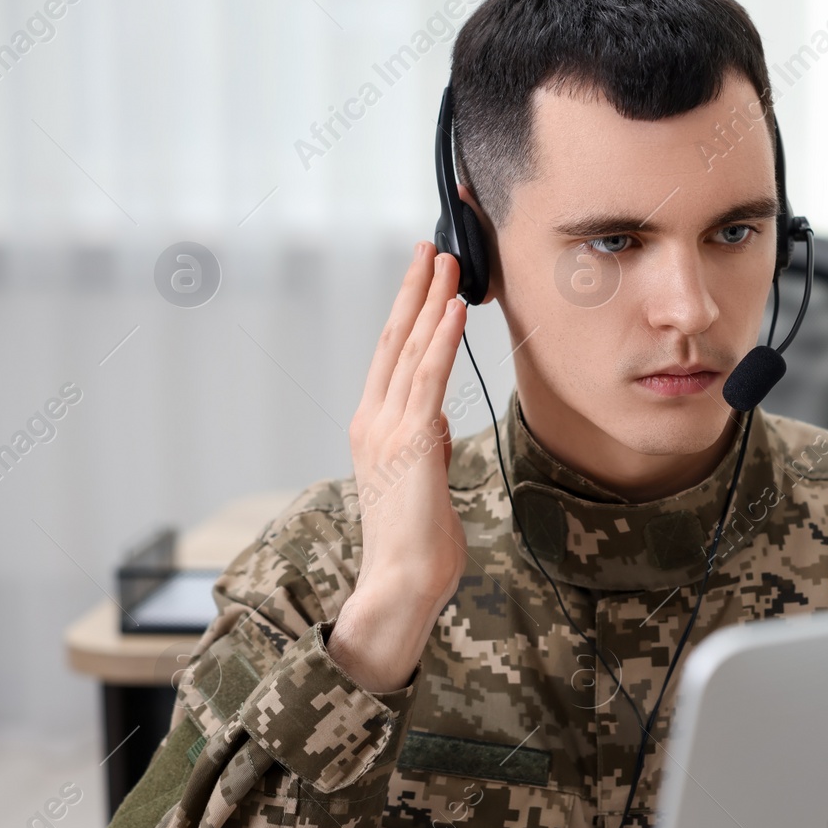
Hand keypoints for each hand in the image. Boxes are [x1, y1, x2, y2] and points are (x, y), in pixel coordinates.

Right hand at [329, 243, 468, 692]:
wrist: (402, 581)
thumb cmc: (417, 541)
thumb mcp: (423, 482)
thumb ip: (425, 447)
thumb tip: (437, 424)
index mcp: (374, 428)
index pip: (391, 358)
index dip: (407, 312)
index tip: (422, 276)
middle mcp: (373, 420)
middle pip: (394, 340)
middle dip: (414, 290)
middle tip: (430, 246)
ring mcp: (388, 429)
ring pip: (410, 350)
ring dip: (430, 301)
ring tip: (447, 261)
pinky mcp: (411, 442)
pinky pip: (428, 378)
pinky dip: (441, 339)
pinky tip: (454, 307)